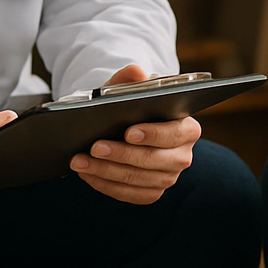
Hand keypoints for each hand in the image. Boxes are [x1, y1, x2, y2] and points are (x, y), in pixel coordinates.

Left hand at [68, 64, 199, 203]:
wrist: (124, 126)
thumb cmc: (131, 105)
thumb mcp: (129, 88)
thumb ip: (132, 78)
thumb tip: (136, 73)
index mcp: (187, 128)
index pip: (175, 133)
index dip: (153, 134)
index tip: (128, 132)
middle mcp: (182, 156)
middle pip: (154, 160)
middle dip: (122, 154)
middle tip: (95, 147)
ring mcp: (168, 177)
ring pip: (137, 180)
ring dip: (106, 171)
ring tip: (80, 161)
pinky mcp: (151, 192)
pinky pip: (129, 195)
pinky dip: (105, 185)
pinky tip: (87, 173)